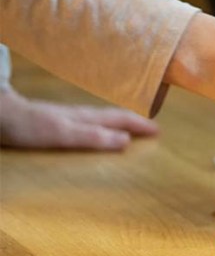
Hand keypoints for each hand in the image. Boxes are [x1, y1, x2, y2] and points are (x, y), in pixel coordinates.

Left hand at [0, 88, 158, 149]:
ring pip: (102, 119)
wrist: (2, 114)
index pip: (120, 119)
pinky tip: (96, 130)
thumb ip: (94, 137)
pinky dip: (102, 126)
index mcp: (87, 118)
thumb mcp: (65, 134)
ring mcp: (68, 117)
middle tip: (152, 129)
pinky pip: (89, 124)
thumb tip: (127, 141)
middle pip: (114, 117)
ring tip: (131, 129)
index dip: (139, 125)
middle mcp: (81, 115)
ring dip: (120, 123)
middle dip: (134, 122)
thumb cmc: (31, 126)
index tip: (159, 130)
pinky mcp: (56, 122)